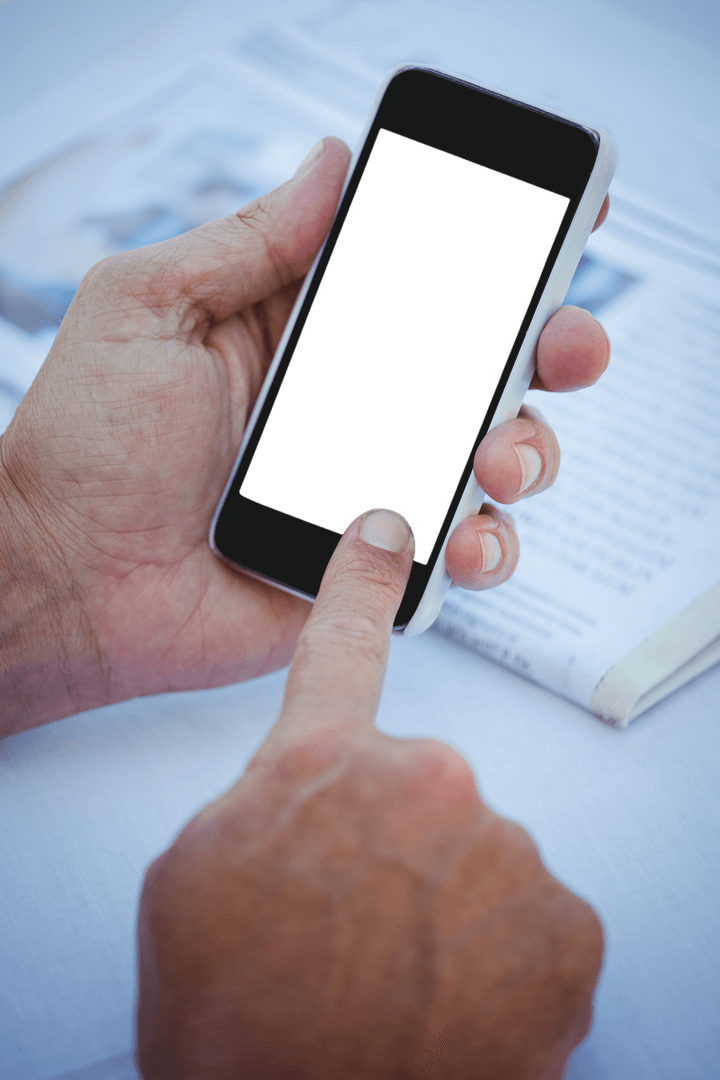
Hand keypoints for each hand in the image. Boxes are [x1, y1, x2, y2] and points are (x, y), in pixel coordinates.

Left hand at [0, 137, 608, 732]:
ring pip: (494, 459)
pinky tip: (465, 537)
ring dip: (527, 452)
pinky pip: (461, 555)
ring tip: (496, 461)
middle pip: (485, 369)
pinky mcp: (375, 566)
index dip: (498, 260)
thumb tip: (332, 164)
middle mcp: (354, 406)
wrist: (69, 583)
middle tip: (566, 348)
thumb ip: (248, 243)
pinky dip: (488, 546)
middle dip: (549, 351)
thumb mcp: (150, 310)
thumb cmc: (87, 448)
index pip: (424, 283)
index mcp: (305, 334)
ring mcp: (371, 485)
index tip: (561, 234)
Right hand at [137, 508, 602, 1078]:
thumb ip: (264, 797)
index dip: (362, 580)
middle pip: (420, 789)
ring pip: (475, 858)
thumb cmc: (237, 1015)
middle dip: (393, 841)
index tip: (388, 528)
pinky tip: (444, 999)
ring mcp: (501, 852)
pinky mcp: (563, 928)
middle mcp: (423, 784)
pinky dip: (495, 957)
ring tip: (389, 971)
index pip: (343, 640)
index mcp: (322, 763)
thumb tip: (303, 786)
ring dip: (441, 906)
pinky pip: (529, 919)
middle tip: (353, 916)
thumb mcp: (196, 875)